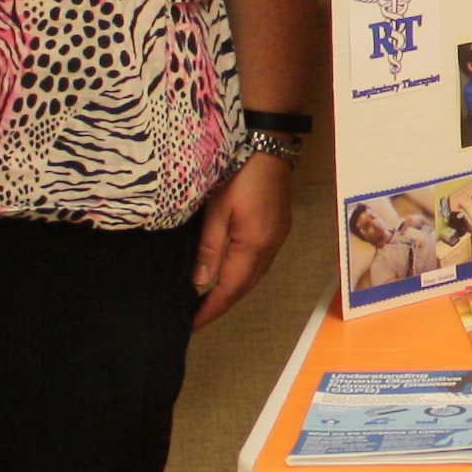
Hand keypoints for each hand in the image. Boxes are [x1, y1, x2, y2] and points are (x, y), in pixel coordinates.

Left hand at [192, 153, 294, 327]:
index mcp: (253, 246)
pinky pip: (260, 264)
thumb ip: (210, 248)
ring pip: (254, 277)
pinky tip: (231, 274)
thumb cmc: (240, 174)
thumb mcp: (217, 210)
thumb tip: (201, 282)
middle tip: (198, 317)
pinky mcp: (279, 229)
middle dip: (222, 305)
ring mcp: (278, 239)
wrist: (270, 146)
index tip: (192, 325)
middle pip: (244, 287)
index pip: (229, 289)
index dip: (210, 309)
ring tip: (211, 301)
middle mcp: (270, 248)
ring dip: (233, 291)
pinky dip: (243, 276)